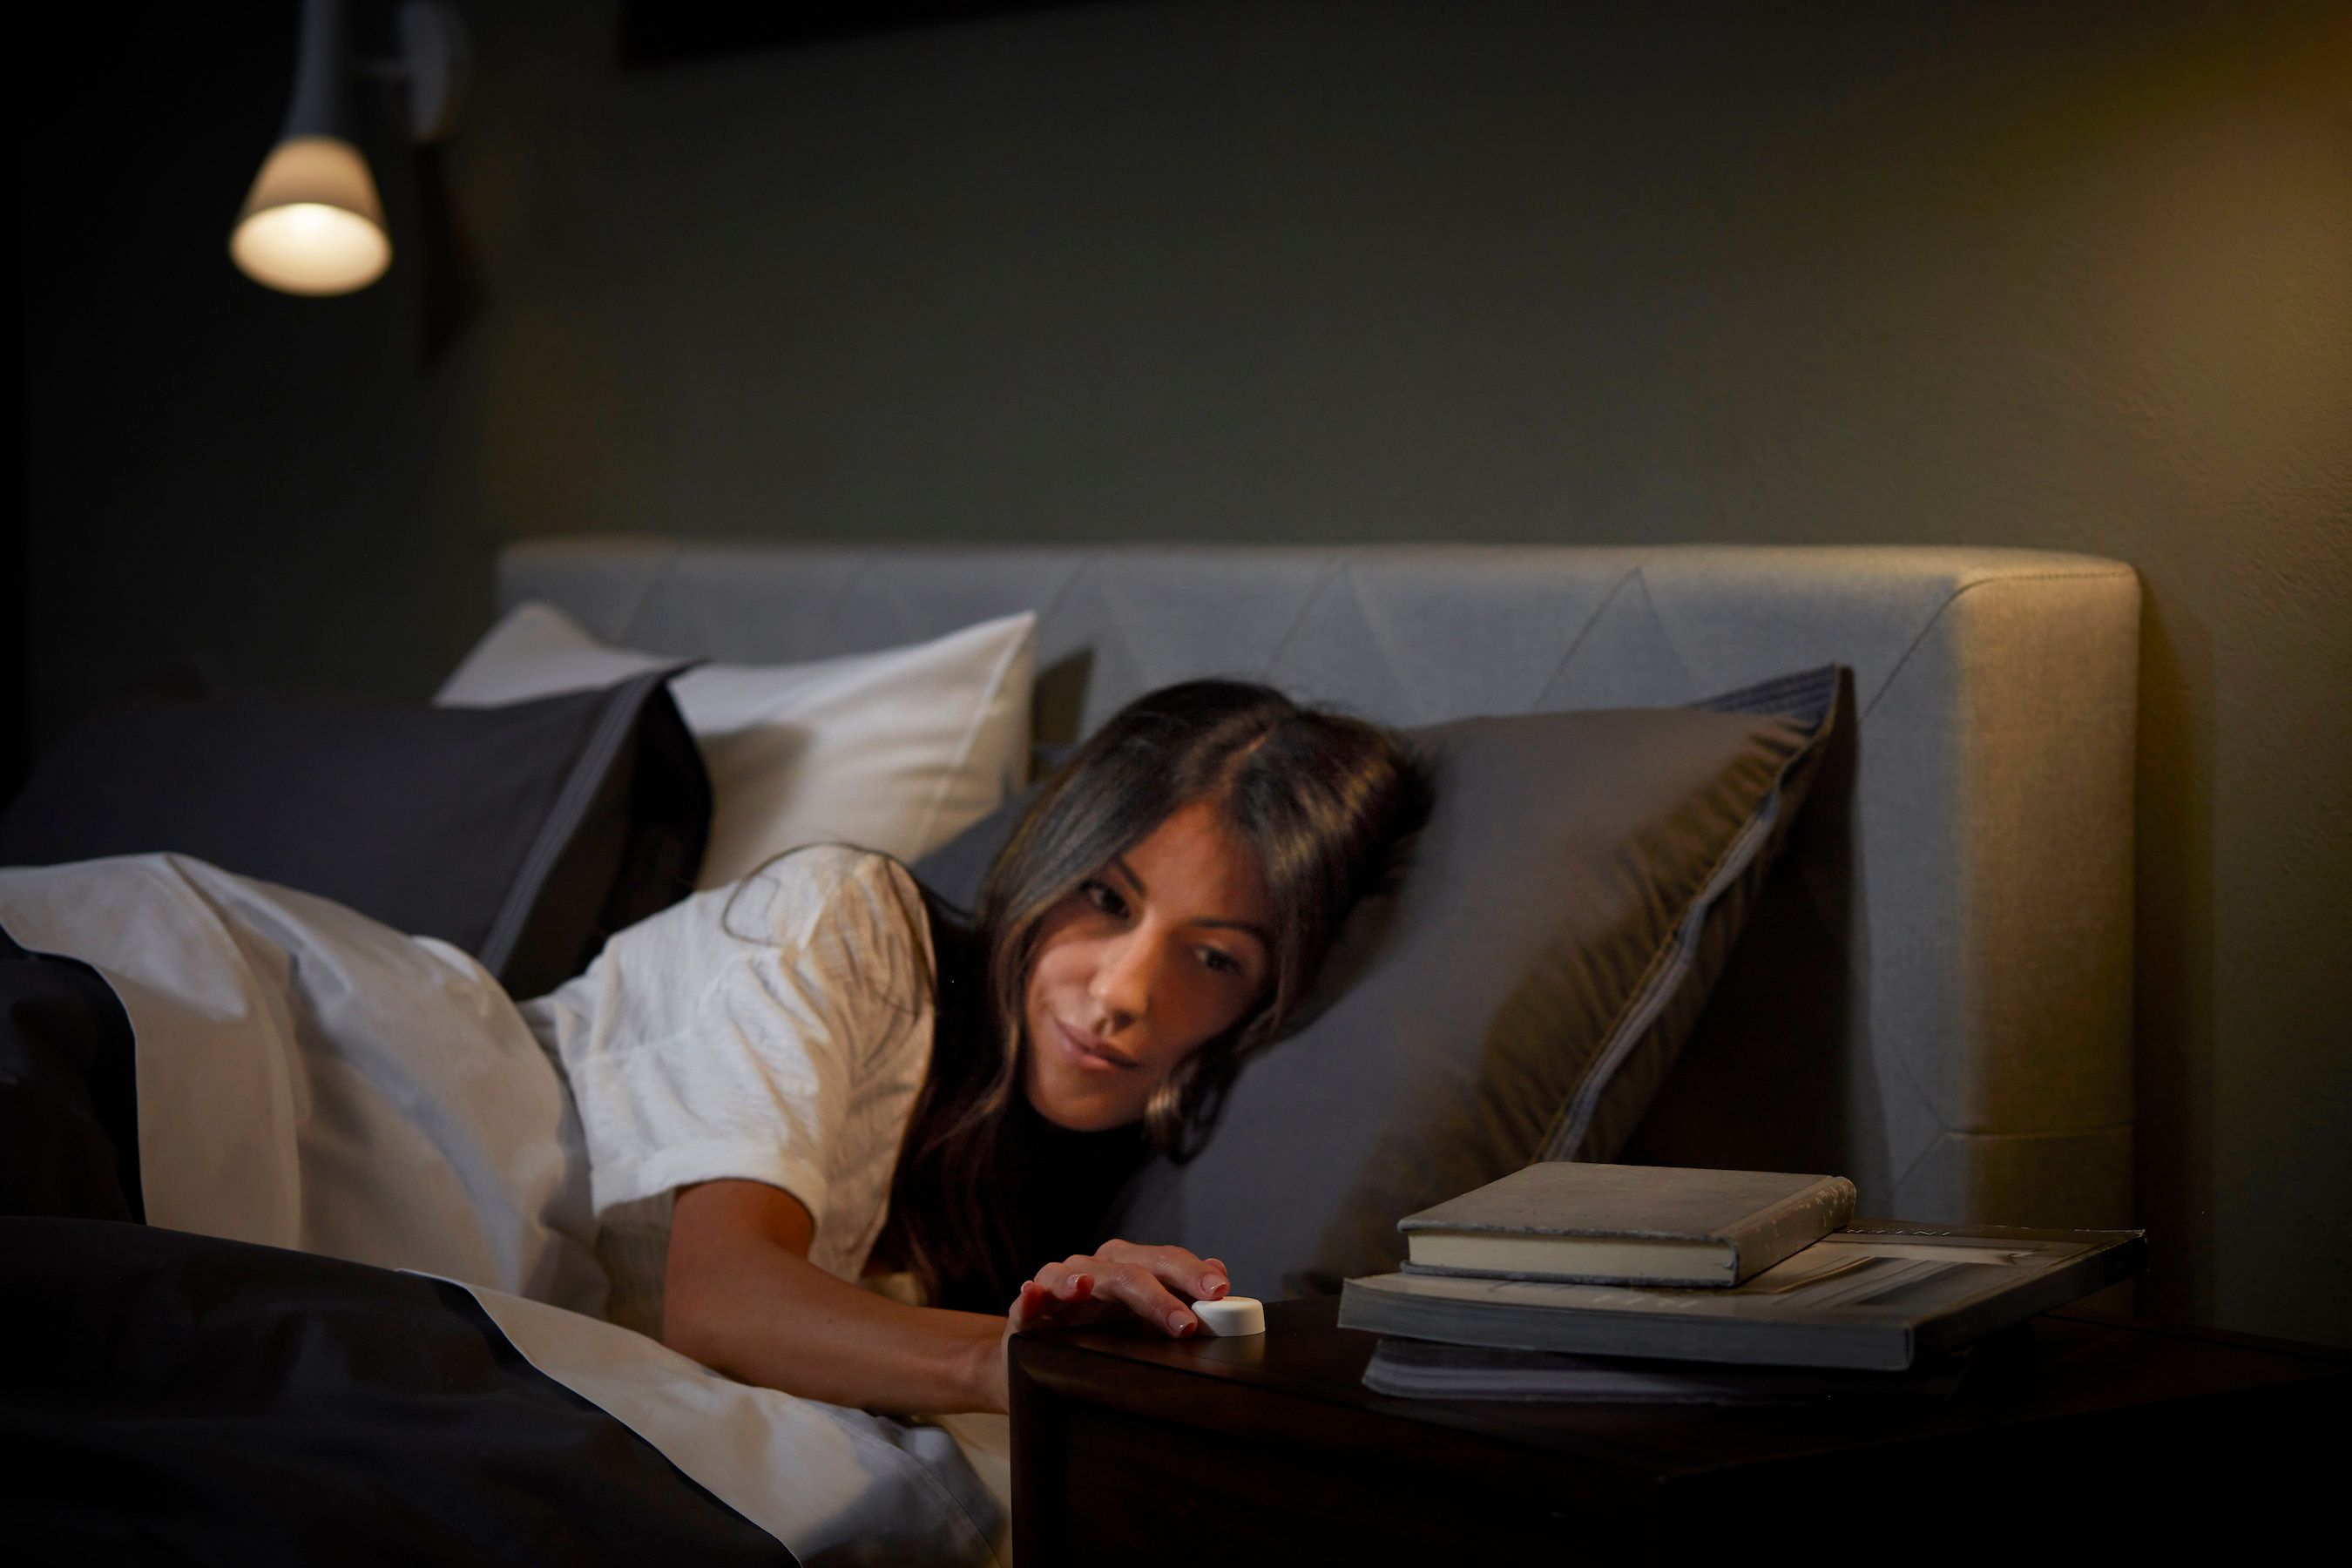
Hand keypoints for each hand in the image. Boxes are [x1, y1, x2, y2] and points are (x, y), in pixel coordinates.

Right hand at [984, 1241, 1231, 1408]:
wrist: (1041, 1359)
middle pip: (1128, 1268)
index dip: (1191, 1273)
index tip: (1220, 1291)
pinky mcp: (1028, 1312)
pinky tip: (1033, 1294)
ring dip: (1082, 1281)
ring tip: (1088, 1288)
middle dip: (1157, 1291)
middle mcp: (1095, 1268)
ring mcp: (1059, 1286)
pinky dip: (1031, 1296)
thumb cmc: (1100, 1337)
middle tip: (1186, 1320)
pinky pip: (1029, 1300)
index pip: (1164, 1261)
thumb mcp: (1143, 1320)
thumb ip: (1180, 1298)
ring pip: (1076, 1276)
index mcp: (1128, 1268)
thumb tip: (1221, 1274)